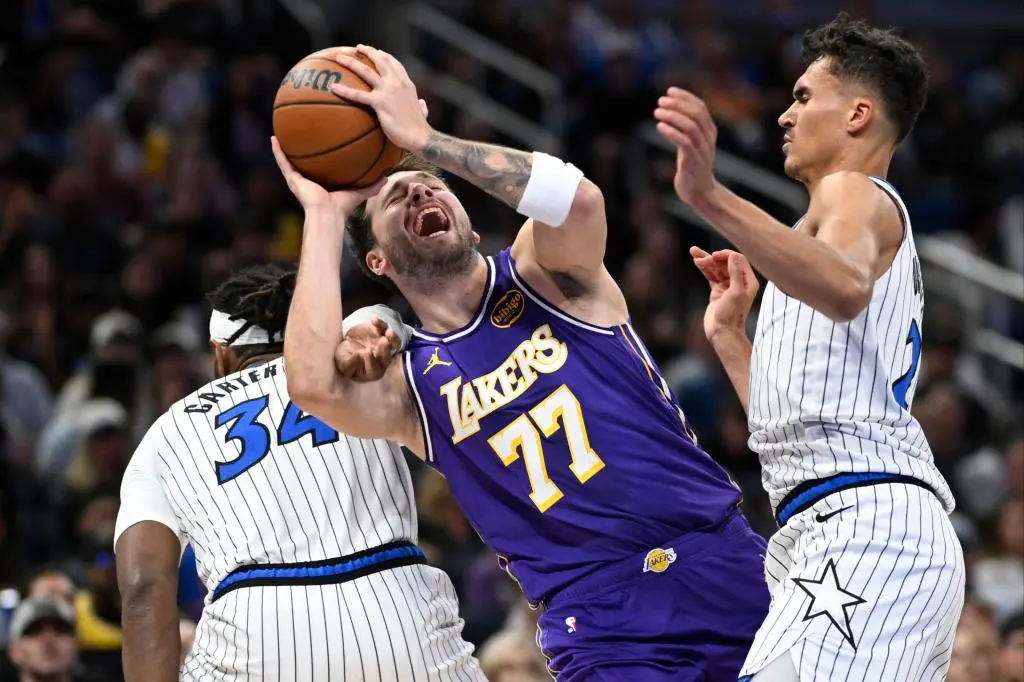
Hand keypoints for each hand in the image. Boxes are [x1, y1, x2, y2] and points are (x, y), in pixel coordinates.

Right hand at [271, 135, 383, 213]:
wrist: (328, 214)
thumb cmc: (342, 207)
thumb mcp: (359, 192)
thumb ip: (372, 185)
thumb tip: (387, 177)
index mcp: (322, 182)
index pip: (320, 165)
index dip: (319, 154)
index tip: (319, 139)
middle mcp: (308, 179)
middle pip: (303, 160)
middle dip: (301, 146)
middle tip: (299, 129)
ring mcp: (298, 179)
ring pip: (289, 159)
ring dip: (284, 145)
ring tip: (281, 130)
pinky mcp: (292, 179)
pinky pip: (282, 162)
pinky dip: (277, 151)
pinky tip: (274, 137)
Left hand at [329, 45, 432, 152]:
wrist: (419, 135)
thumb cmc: (419, 127)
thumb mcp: (422, 111)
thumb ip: (421, 105)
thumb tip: (422, 104)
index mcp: (406, 84)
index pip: (395, 64)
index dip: (385, 56)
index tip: (377, 52)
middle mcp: (396, 83)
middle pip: (381, 61)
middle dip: (369, 51)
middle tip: (358, 48)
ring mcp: (387, 91)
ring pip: (366, 71)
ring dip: (351, 62)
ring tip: (339, 58)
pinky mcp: (379, 102)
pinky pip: (358, 95)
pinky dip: (345, 90)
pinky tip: (334, 88)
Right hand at [334, 317, 400, 381]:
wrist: (344, 345)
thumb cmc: (344, 359)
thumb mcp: (343, 364)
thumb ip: (350, 363)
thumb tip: (359, 355)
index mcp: (372, 372)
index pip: (374, 370)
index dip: (371, 361)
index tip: (366, 352)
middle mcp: (381, 361)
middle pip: (387, 358)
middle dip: (384, 350)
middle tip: (383, 341)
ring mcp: (383, 347)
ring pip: (393, 344)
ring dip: (393, 338)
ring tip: (388, 331)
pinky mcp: (381, 333)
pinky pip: (384, 328)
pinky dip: (381, 324)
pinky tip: (373, 320)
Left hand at [654, 88, 717, 203]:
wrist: (700, 192)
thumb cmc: (692, 167)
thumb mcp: (691, 144)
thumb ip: (686, 129)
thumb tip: (671, 111)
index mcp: (709, 131)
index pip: (700, 107)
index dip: (685, 97)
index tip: (669, 91)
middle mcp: (708, 138)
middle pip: (696, 113)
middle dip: (677, 104)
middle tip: (660, 101)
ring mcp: (702, 150)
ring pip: (691, 126)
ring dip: (673, 116)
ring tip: (657, 112)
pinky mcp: (694, 162)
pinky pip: (684, 143)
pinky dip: (672, 132)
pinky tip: (660, 127)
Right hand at [690, 247, 758, 341]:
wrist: (722, 332)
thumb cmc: (731, 315)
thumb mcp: (735, 292)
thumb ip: (735, 273)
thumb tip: (733, 255)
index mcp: (748, 281)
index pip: (738, 260)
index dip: (725, 255)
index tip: (714, 256)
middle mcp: (739, 282)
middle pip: (725, 263)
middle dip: (712, 257)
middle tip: (699, 256)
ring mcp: (728, 286)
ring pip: (716, 268)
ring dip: (706, 260)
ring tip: (693, 251)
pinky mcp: (718, 291)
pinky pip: (711, 276)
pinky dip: (704, 268)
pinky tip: (697, 261)